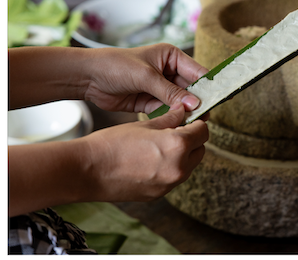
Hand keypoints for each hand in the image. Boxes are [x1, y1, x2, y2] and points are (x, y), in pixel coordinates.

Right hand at [80, 107, 208, 201]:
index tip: (190, 120)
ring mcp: (168, 185)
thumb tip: (183, 111)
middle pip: (200, 150)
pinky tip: (152, 161)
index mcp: (178, 145)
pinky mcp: (157, 195)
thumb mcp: (144, 125)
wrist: (85, 171)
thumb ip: (170, 119)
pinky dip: (170, 169)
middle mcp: (178, 168)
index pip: (203, 132)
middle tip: (176, 131)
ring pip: (189, 166)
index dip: (197, 124)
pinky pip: (173, 179)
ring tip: (161, 146)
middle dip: (192, 140)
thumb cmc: (111, 144)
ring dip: (183, 156)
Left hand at [82, 44, 206, 114]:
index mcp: (172, 57)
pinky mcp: (150, 102)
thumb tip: (195, 104)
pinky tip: (179, 124)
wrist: (87, 78)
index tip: (221, 98)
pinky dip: (173, 117)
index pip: (197, 72)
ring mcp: (160, 87)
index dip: (209, 85)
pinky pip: (167, 110)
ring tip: (195, 122)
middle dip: (198, 101)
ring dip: (186, 111)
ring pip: (180, 102)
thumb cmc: (116, 66)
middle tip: (207, 115)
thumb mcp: (146, 77)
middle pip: (191, 89)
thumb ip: (171, 92)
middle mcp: (169, 71)